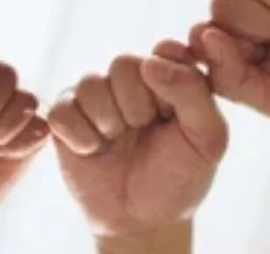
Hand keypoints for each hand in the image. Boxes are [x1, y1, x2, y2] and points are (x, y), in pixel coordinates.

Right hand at [50, 45, 226, 243]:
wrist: (144, 219)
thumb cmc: (180, 175)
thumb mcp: (208, 138)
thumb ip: (193, 92)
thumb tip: (150, 62)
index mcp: (169, 75)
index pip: (164, 50)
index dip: (166, 80)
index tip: (169, 112)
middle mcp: (132, 79)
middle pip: (123, 64)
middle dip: (137, 106)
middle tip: (144, 131)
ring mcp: (96, 96)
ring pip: (90, 84)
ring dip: (108, 121)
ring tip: (118, 141)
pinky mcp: (66, 118)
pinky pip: (62, 110)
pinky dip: (80, 136)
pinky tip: (93, 151)